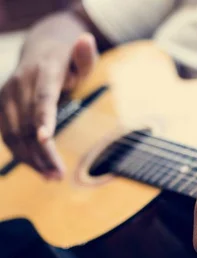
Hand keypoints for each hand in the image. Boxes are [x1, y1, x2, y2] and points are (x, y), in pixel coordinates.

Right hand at [0, 32, 96, 178]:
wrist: (41, 48)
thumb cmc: (69, 59)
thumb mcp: (82, 57)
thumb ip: (85, 55)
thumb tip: (87, 40)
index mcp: (44, 72)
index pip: (43, 97)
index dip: (43, 117)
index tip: (46, 138)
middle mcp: (20, 84)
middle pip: (28, 122)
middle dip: (42, 151)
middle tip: (59, 175)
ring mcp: (8, 94)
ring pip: (14, 133)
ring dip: (31, 158)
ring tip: (53, 177)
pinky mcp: (2, 105)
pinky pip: (8, 134)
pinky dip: (21, 153)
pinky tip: (39, 169)